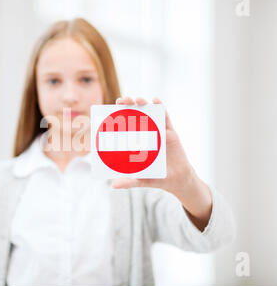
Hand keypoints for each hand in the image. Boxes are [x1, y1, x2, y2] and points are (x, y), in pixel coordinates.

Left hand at [111, 96, 212, 229]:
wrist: (177, 180)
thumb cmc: (157, 177)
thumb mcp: (141, 180)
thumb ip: (129, 182)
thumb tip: (113, 185)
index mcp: (136, 142)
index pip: (125, 126)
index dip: (117, 116)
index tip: (109, 110)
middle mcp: (146, 134)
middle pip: (135, 115)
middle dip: (128, 105)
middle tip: (122, 101)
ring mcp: (158, 131)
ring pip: (150, 113)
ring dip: (143, 103)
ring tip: (138, 99)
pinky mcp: (171, 132)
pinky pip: (166, 117)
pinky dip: (161, 107)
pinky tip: (156, 100)